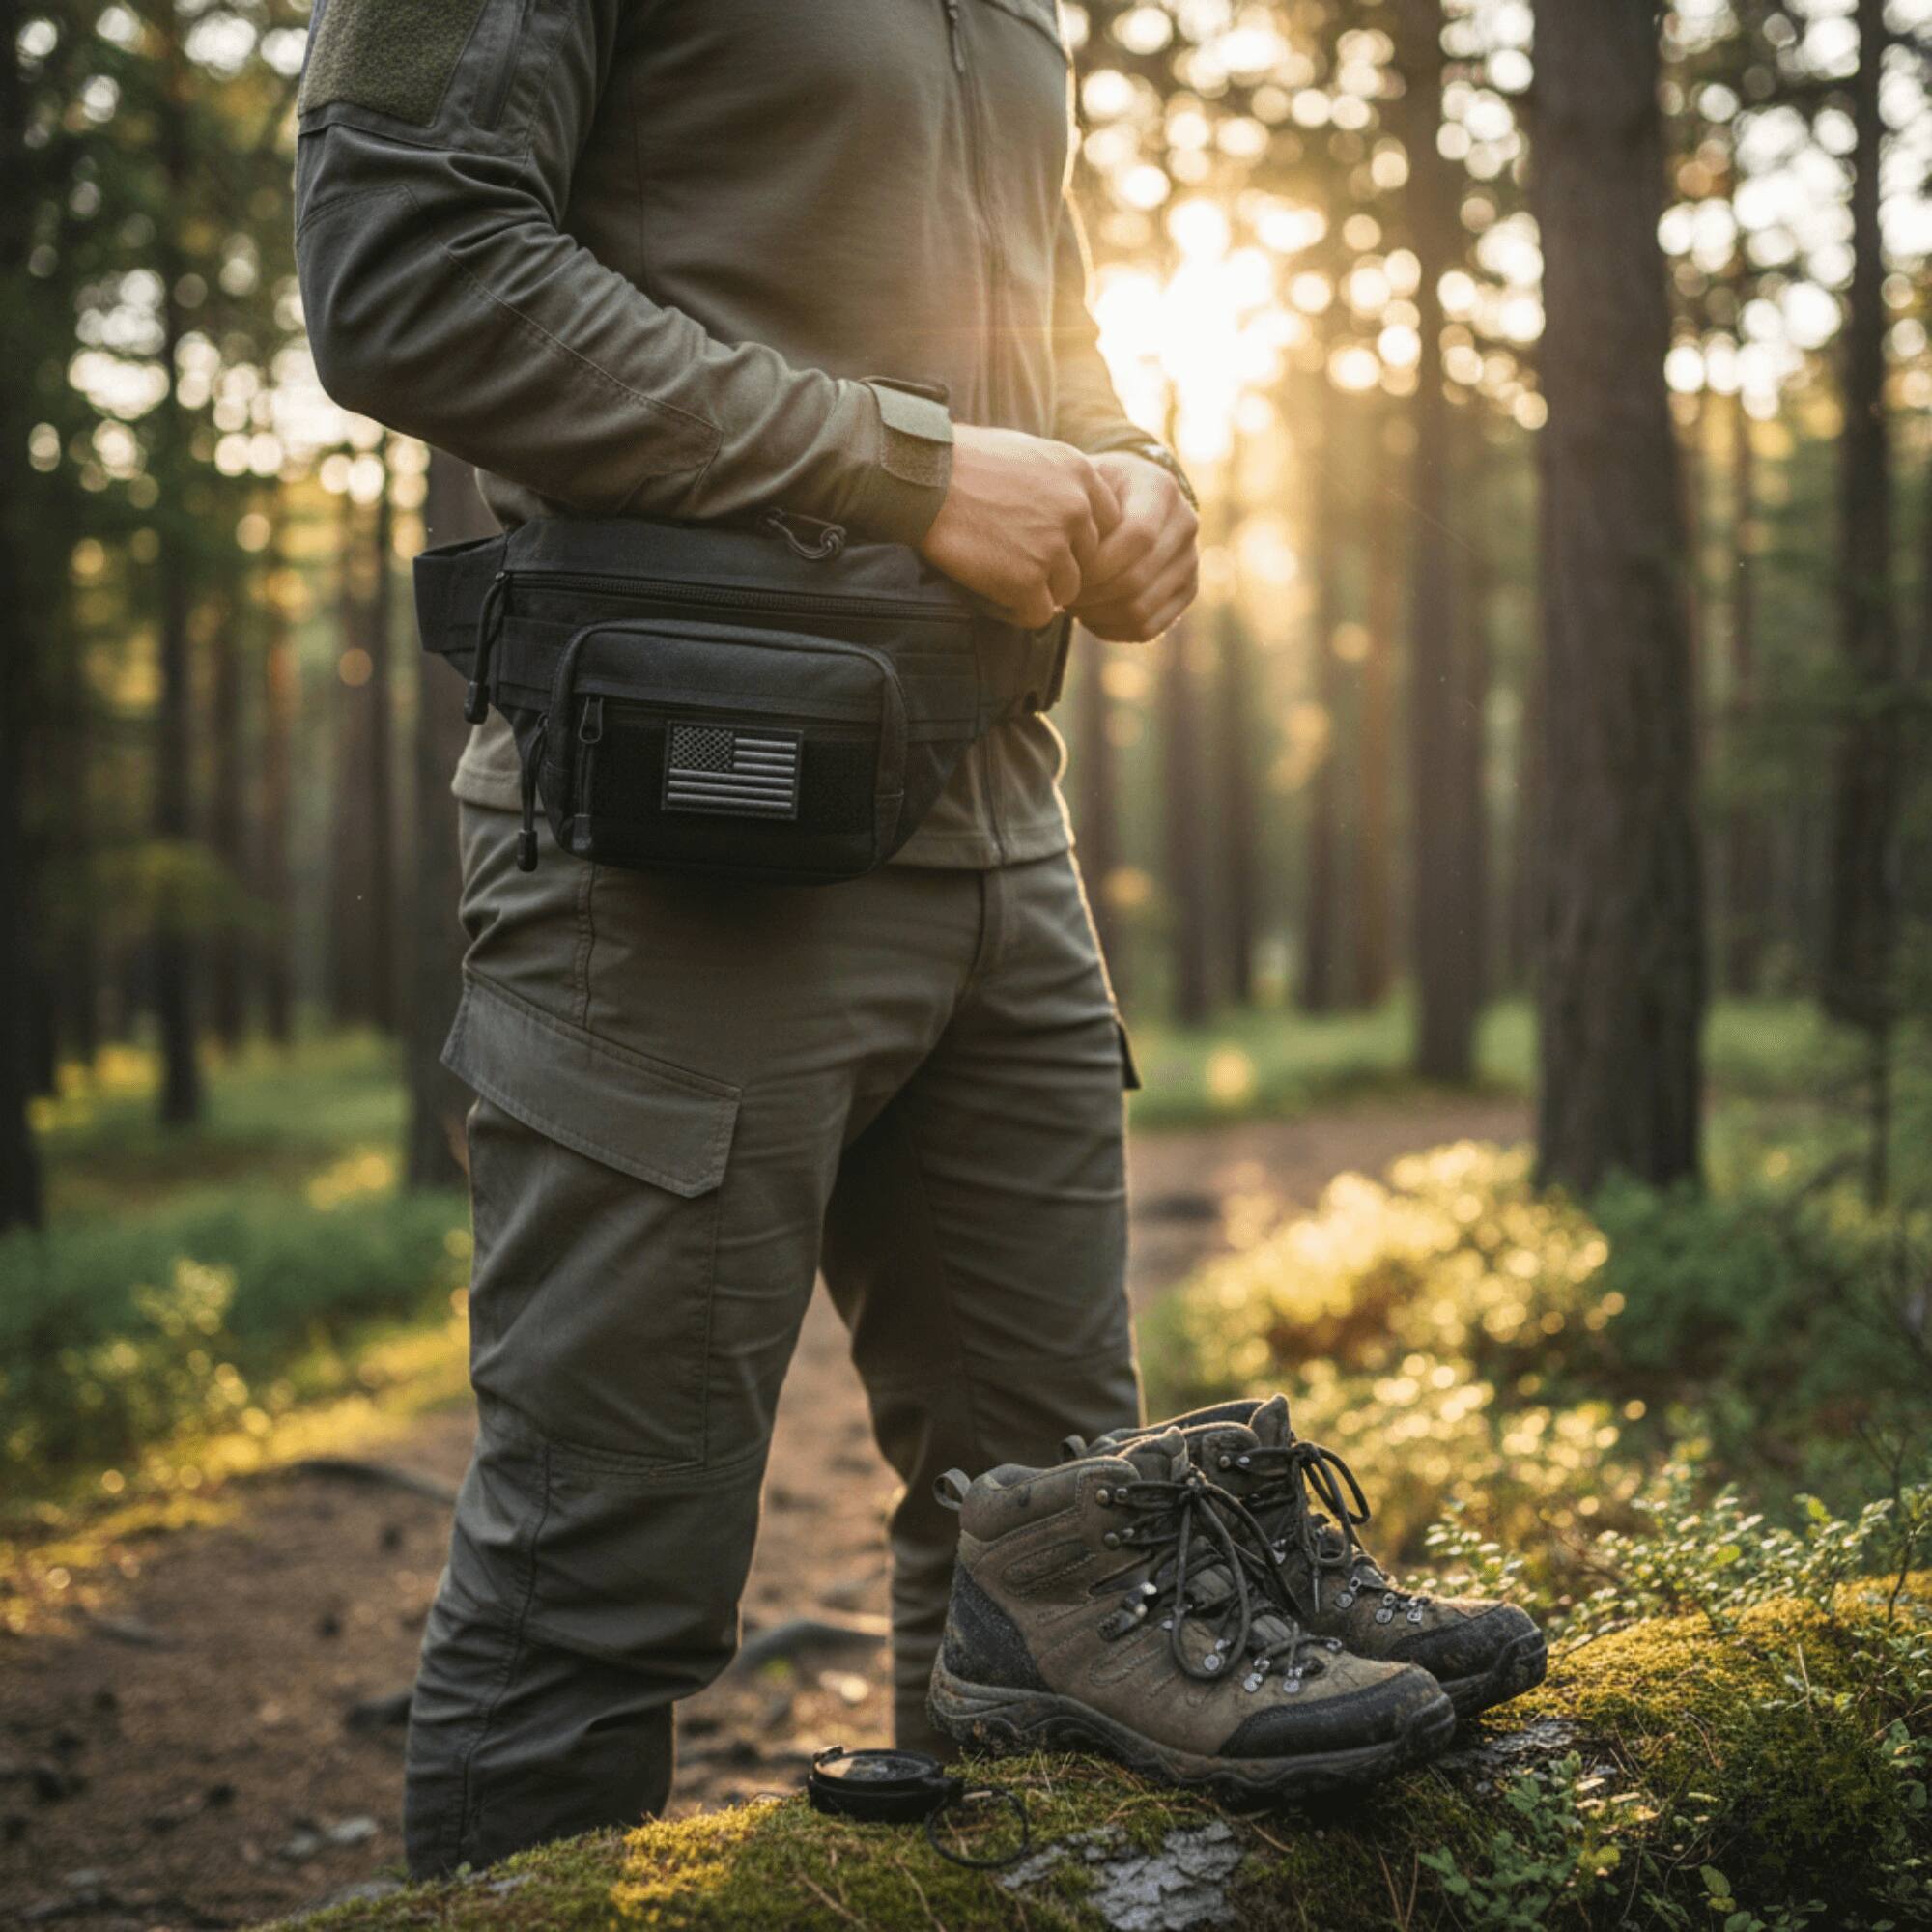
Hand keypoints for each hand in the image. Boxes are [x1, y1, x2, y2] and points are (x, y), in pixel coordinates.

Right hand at [918, 425, 1120, 628]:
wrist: (922, 477)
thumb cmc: (961, 460)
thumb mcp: (1025, 451)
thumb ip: (1055, 480)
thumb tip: (1064, 511)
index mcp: (1079, 472)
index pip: (1106, 522)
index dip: (1077, 539)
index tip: (1047, 542)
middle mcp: (1076, 508)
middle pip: (1087, 560)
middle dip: (1058, 567)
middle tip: (1018, 564)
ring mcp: (1054, 546)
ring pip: (1067, 590)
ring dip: (1038, 591)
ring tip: (1000, 579)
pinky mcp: (1028, 580)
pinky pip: (1038, 614)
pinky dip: (1015, 612)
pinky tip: (991, 596)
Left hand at [1068, 451, 1198, 642]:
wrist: (1122, 499)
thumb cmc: (1091, 493)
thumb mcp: (1082, 486)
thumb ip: (1079, 511)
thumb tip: (1064, 557)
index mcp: (1160, 489)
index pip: (1138, 536)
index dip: (1098, 562)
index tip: (1066, 567)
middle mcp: (1185, 524)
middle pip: (1136, 579)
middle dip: (1090, 592)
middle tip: (1059, 591)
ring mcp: (1190, 561)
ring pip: (1139, 610)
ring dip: (1096, 614)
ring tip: (1071, 601)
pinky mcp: (1186, 592)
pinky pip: (1145, 628)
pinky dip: (1110, 629)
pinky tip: (1088, 615)